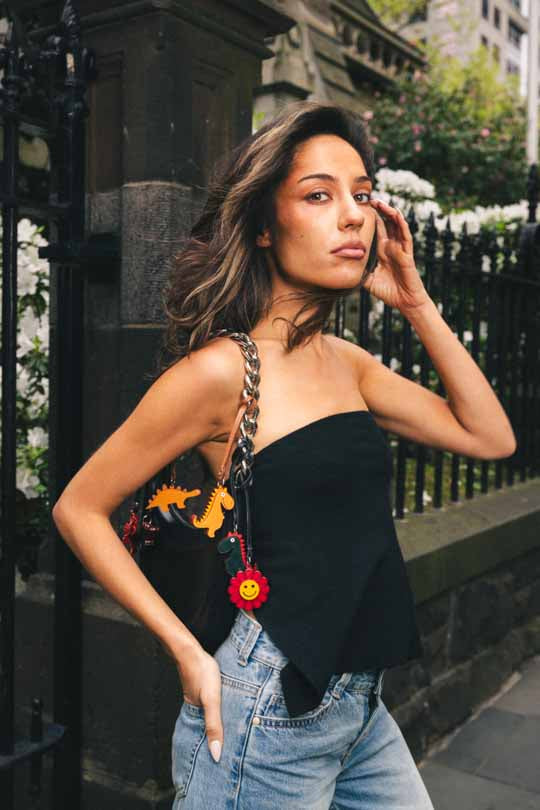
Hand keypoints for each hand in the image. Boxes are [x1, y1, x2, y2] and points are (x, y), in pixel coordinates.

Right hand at [175, 645, 223, 762]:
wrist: (191, 651)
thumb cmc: (202, 674)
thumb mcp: (211, 701)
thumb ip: (214, 725)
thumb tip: (216, 754)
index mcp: (196, 718)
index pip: (203, 744)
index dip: (210, 756)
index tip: (219, 771)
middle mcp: (196, 712)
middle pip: (205, 734)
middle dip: (214, 746)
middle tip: (227, 763)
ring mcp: (199, 701)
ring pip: (209, 721)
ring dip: (217, 731)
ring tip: (229, 743)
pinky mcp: (204, 692)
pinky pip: (212, 709)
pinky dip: (218, 716)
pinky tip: (226, 715)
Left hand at [364, 198, 430, 313]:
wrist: (404, 302)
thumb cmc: (388, 291)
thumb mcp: (368, 280)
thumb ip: (359, 271)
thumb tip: (343, 268)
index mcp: (383, 251)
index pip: (378, 230)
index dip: (372, 218)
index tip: (363, 207)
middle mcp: (392, 247)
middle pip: (388, 223)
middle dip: (381, 210)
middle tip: (371, 199)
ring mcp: (400, 249)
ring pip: (397, 226)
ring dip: (391, 213)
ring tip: (383, 203)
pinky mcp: (407, 254)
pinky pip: (405, 236)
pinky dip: (401, 225)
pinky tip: (397, 214)